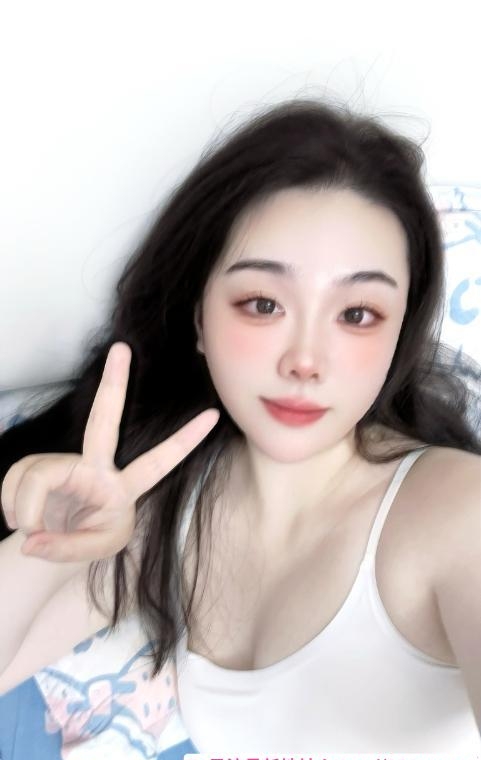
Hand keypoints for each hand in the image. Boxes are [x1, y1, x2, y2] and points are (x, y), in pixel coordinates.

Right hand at [0, 342, 219, 561]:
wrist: (54, 539)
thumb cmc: (88, 538)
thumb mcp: (91, 551)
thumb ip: (64, 549)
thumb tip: (33, 540)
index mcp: (123, 486)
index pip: (159, 462)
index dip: (185, 440)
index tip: (213, 415)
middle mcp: (97, 465)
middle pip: (104, 419)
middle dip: (115, 384)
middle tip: (122, 348)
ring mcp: (66, 461)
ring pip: (38, 475)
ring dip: (25, 508)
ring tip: (29, 529)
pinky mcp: (37, 462)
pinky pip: (16, 479)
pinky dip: (12, 505)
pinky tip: (18, 519)